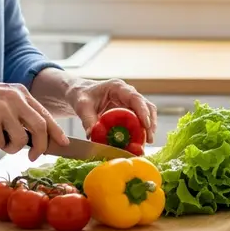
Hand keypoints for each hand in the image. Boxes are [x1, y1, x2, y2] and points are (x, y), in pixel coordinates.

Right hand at [0, 76, 68, 160]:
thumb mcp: (4, 98)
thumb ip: (20, 112)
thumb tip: (35, 136)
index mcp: (22, 94)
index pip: (46, 115)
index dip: (56, 132)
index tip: (63, 143)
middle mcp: (16, 99)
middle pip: (40, 128)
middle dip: (40, 146)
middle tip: (34, 156)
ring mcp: (4, 109)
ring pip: (21, 139)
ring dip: (11, 148)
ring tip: (0, 142)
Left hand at [32, 70, 157, 143]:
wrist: (80, 94)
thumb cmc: (81, 96)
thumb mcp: (82, 106)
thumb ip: (88, 120)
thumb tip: (93, 135)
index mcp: (117, 87)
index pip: (135, 98)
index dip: (143, 111)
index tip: (146, 125)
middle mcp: (127, 93)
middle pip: (146, 106)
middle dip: (150, 122)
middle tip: (149, 139)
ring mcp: (129, 101)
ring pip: (146, 113)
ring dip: (148, 127)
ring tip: (146, 143)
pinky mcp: (128, 110)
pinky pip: (139, 119)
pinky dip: (141, 130)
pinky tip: (139, 141)